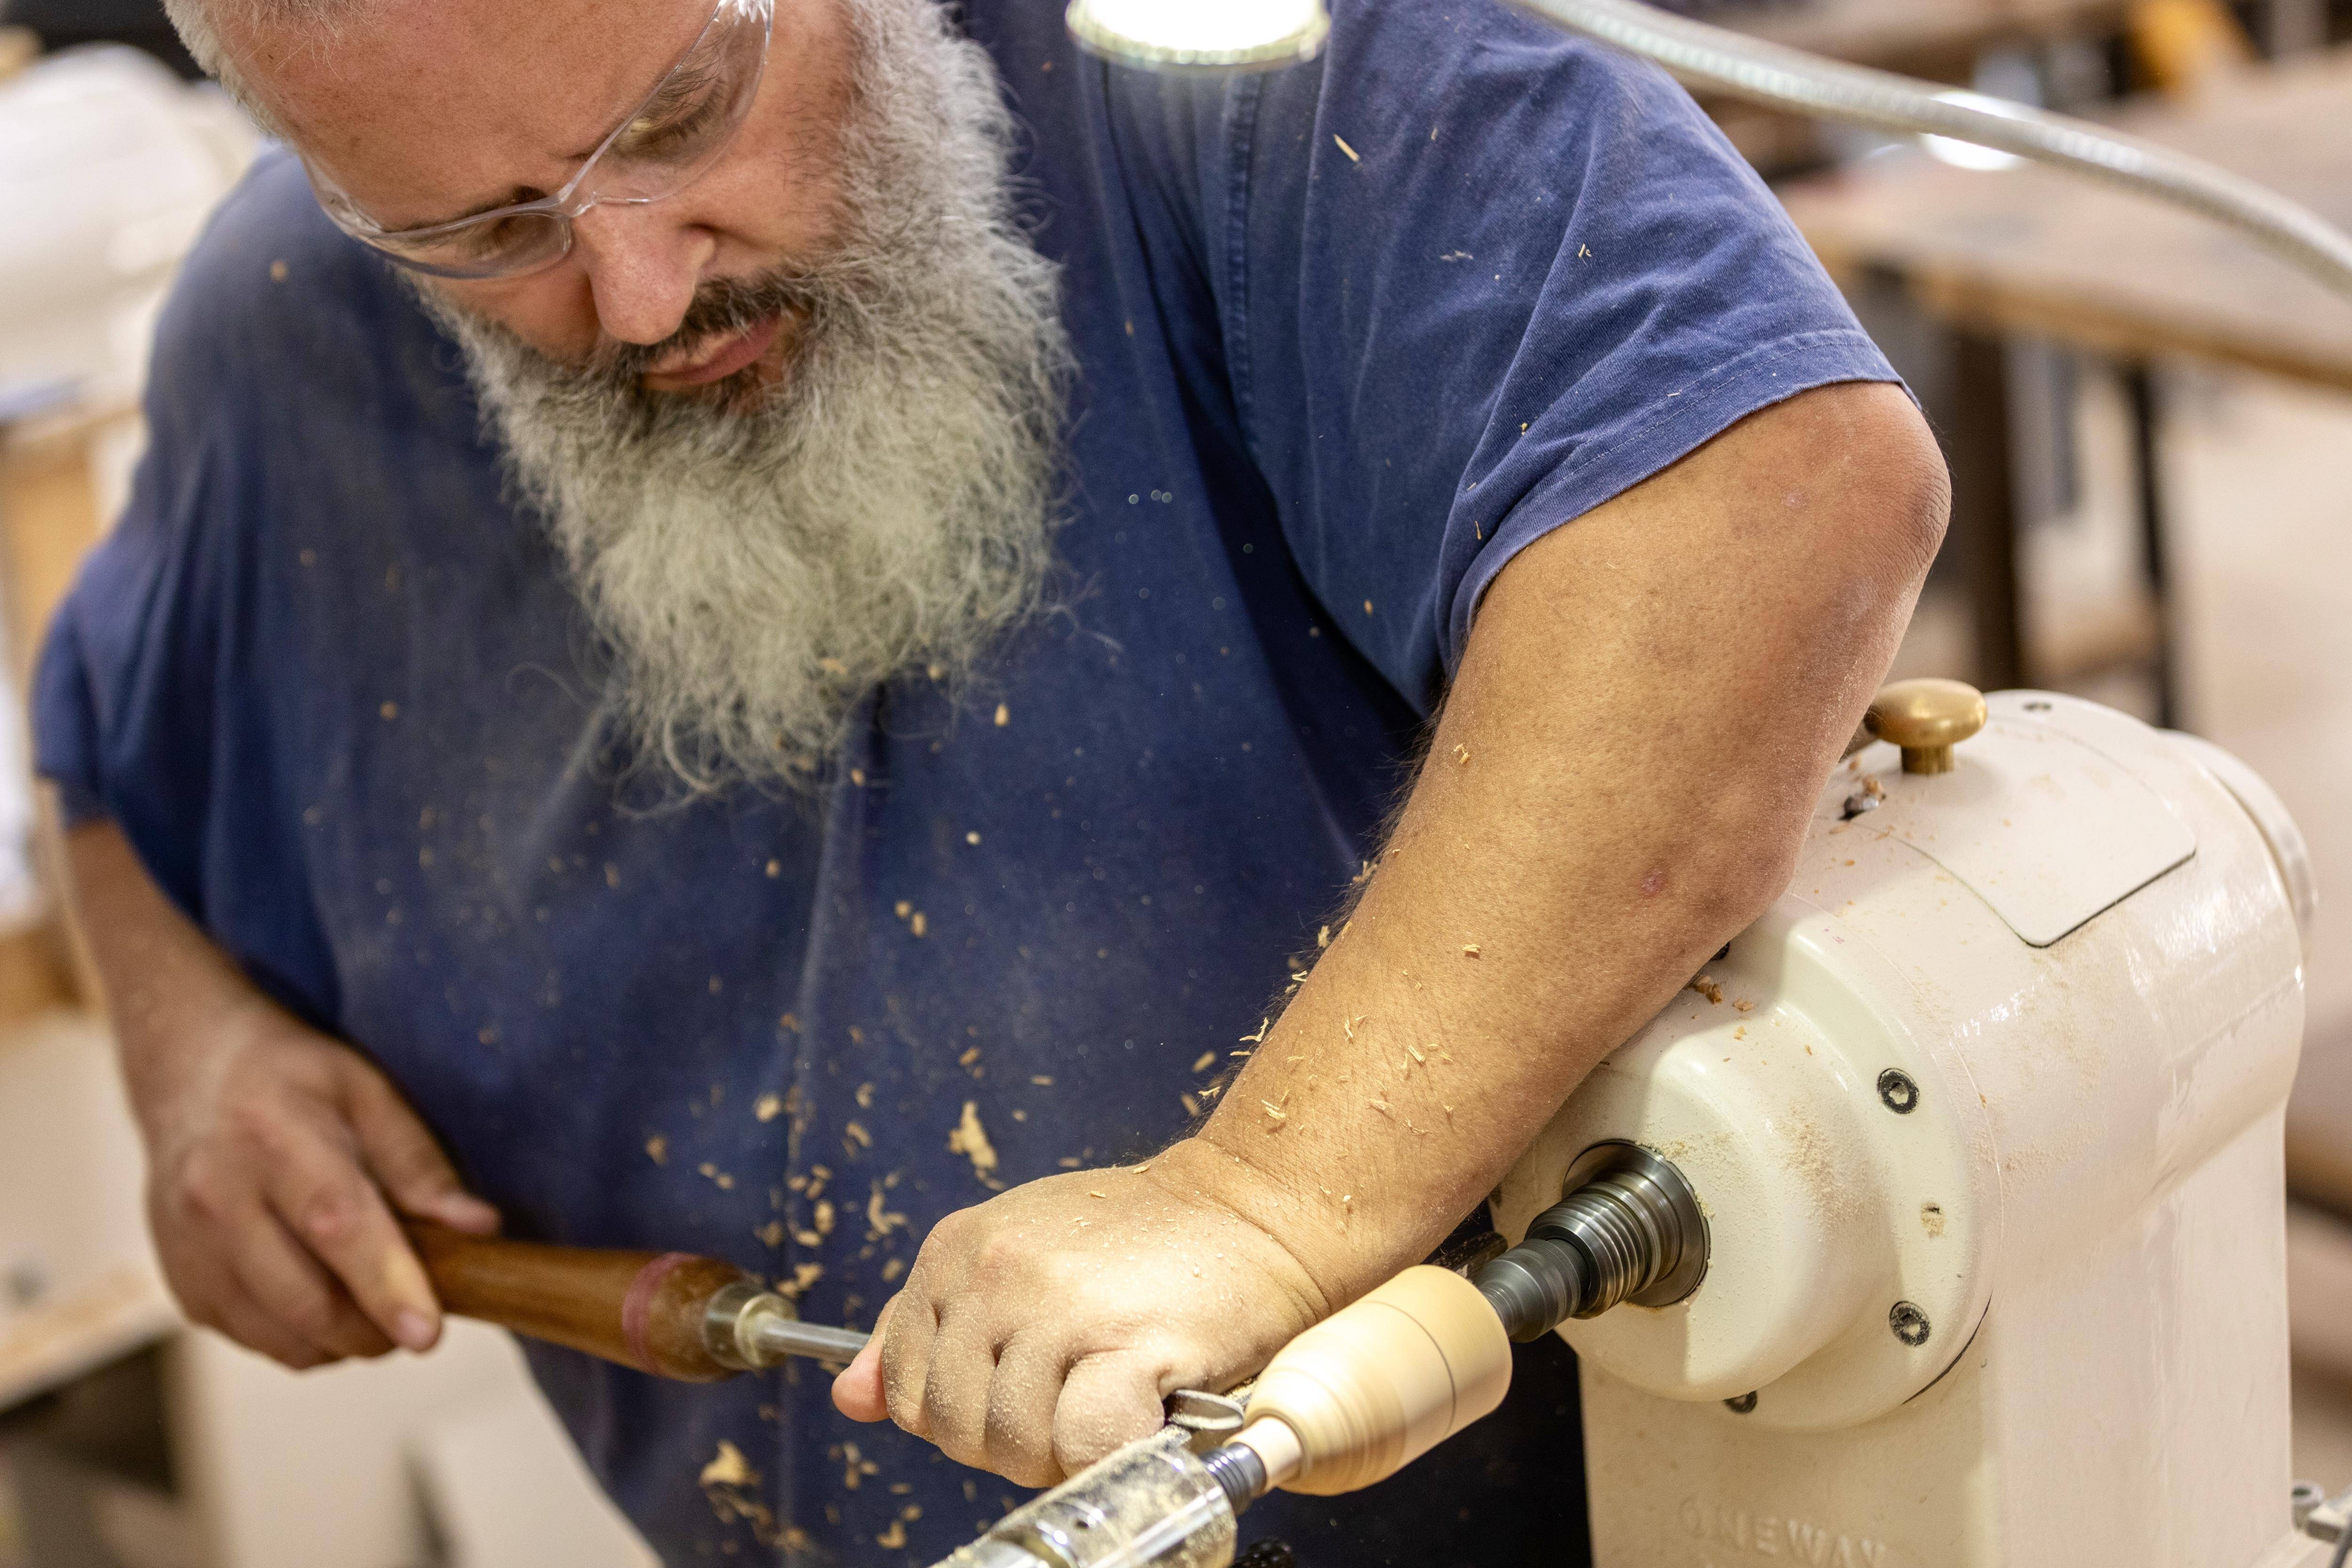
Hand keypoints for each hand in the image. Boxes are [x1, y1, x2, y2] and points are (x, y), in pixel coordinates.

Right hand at [138, 1002, 498, 1369]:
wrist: (192, 1075)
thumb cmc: (294, 1082)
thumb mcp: (368, 1094)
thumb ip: (420, 1165)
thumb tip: (480, 1229)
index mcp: (272, 1138)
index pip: (334, 1223)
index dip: (385, 1284)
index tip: (428, 1333)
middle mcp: (216, 1198)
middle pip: (306, 1300)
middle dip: (376, 1328)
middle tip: (416, 1311)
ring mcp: (188, 1249)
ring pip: (282, 1337)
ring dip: (342, 1339)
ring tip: (369, 1295)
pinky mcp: (181, 1287)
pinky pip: (256, 1340)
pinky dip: (303, 1337)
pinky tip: (319, 1291)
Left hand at [831, 1139, 1329, 1485]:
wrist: (1255, 1206)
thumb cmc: (1143, 1242)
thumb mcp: (1016, 1256)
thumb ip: (925, 1326)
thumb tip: (851, 1398)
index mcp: (958, 1249)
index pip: (905, 1387)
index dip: (964, 1417)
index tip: (1026, 1396)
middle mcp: (996, 1271)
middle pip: (952, 1426)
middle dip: (1011, 1442)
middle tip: (1077, 1405)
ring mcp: (1059, 1304)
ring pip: (1012, 1444)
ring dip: (1063, 1452)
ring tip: (1114, 1406)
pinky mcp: (1128, 1339)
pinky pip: (1084, 1445)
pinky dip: (1111, 1455)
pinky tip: (1142, 1419)